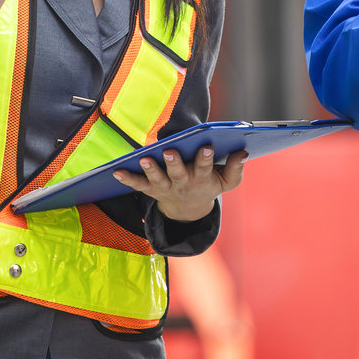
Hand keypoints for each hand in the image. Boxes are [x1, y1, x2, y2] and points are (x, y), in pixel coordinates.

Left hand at [111, 146, 247, 222]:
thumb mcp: (226, 182)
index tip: (207, 146)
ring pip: (157, 179)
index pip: (205, 167)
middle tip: (170, 151)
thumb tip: (243, 152)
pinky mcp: (151, 190)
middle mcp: (183, 183)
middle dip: (175, 163)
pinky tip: (116, 171)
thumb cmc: (208, 187)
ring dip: (150, 169)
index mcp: (202, 178)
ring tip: (144, 158)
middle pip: (178, 173)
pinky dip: (127, 179)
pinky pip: (138, 186)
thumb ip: (236, 169)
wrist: (189, 211)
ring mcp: (165, 187)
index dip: (206, 158)